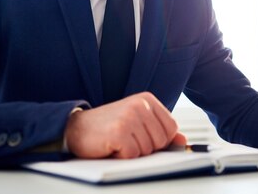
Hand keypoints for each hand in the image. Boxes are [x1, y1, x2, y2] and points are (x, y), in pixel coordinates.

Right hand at [64, 92, 186, 158]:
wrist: (75, 128)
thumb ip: (160, 131)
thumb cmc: (108, 127)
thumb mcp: (137, 124)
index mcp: (147, 100)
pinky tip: (111, 146)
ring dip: (132, 153)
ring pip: (148, 150)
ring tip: (117, 142)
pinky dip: (122, 156)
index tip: (141, 137)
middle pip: (161, 141)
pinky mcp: (119, 131)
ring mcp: (130, 117)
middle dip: (145, 148)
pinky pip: (133, 155)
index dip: (159, 141)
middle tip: (126, 140)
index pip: (172, 128)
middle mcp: (140, 105)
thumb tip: (182, 142)